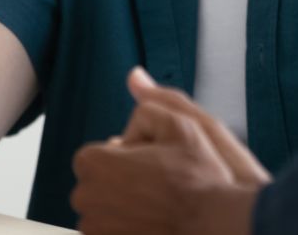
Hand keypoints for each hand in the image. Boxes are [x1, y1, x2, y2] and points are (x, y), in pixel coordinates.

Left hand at [71, 69, 265, 234]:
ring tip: (160, 204)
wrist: (213, 228)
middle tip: (161, 183)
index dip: (133, 153)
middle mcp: (85, 197)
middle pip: (102, 180)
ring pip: (106, 207)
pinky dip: (127, 226)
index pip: (103, 151)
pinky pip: (111, 230)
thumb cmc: (199, 180)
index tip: (156, 161)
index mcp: (94, 162)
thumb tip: (135, 78)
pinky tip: (153, 221)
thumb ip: (151, 100)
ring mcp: (93, 228)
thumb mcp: (180, 124)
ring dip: (125, 204)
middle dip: (125, 179)